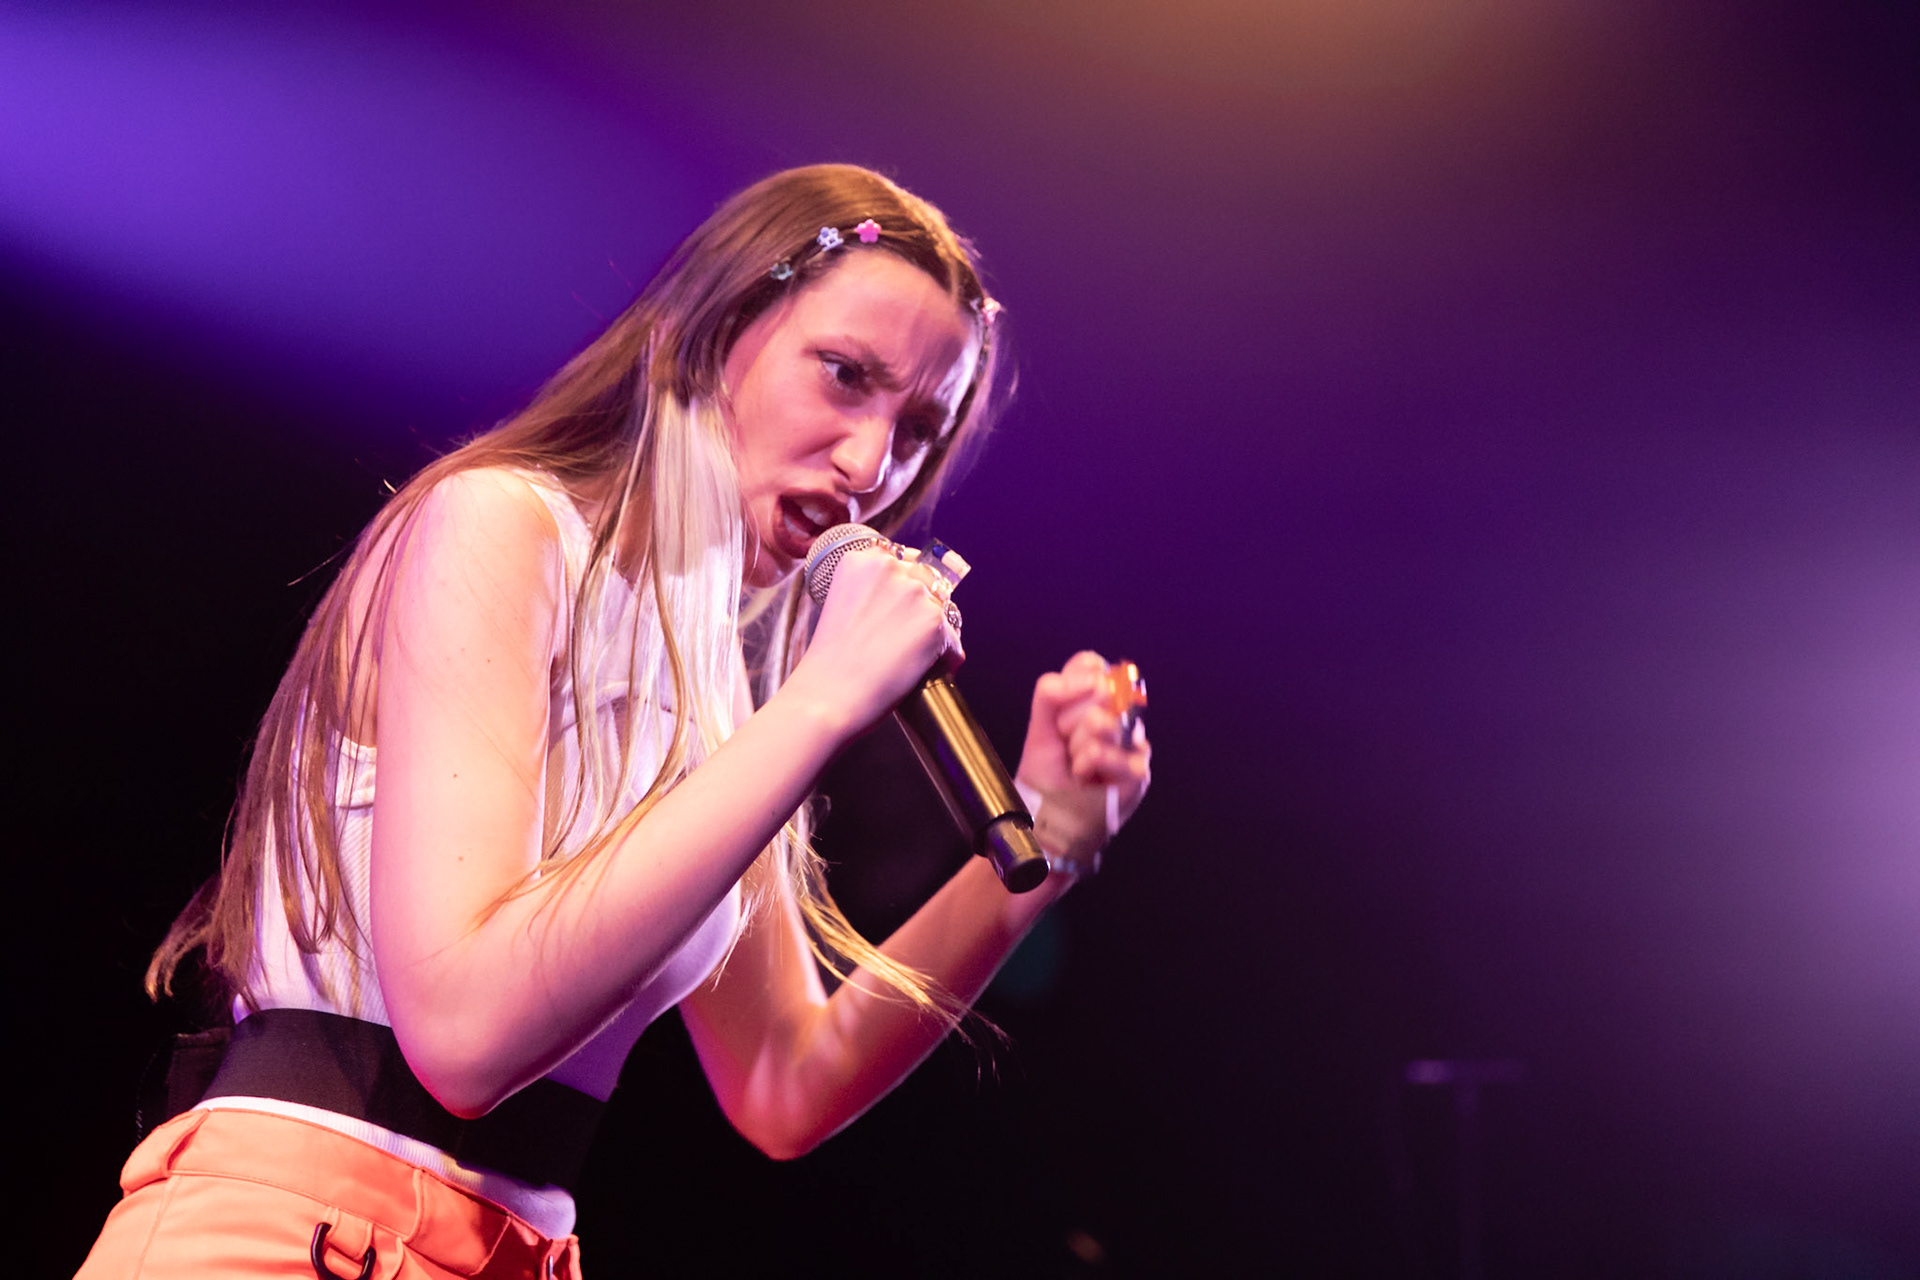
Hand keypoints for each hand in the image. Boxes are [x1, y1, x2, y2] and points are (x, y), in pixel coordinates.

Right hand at [786, 544, 962, 738]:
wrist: (827, 696)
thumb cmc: (829, 662)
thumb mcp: (841, 605)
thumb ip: (870, 592)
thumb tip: (907, 599)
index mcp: (861, 560)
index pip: (901, 561)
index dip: (904, 587)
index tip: (901, 609)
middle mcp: (890, 568)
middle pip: (926, 582)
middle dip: (922, 607)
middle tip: (907, 639)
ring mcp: (914, 594)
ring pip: (942, 610)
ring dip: (935, 632)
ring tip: (917, 659)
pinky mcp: (934, 622)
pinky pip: (953, 641)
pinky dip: (946, 658)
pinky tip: (930, 672)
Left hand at [1015, 652, 1151, 870]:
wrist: (1049, 818)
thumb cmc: (1047, 775)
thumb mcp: (1039, 727)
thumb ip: (1052, 693)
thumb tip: (1092, 678)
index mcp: (1097, 700)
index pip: (1091, 665)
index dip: (1070, 686)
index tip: (1058, 716)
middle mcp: (1121, 716)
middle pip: (1097, 690)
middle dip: (1068, 723)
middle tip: (1067, 748)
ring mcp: (1134, 742)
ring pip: (1100, 721)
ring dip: (1076, 748)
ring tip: (1077, 766)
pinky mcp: (1139, 769)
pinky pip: (1103, 751)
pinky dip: (1086, 767)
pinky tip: (1087, 778)